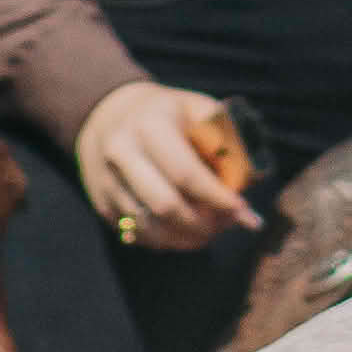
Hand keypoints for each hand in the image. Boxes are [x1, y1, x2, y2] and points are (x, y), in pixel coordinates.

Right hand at [72, 80, 258, 251]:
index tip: (241, 210)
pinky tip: (184, 233)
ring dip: (185, 238)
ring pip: (150, 228)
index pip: (186, 174)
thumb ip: (225, 141)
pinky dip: (165, 241)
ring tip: (209, 232)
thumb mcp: (198, 109)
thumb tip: (251, 181)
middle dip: (202, 224)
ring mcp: (106, 181)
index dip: (217, 197)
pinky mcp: (101, 203)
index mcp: (150, 126)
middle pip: (166, 206)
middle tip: (226, 225)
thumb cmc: (167, 113)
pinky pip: (136, 235)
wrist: (107, 114)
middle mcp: (121, 154)